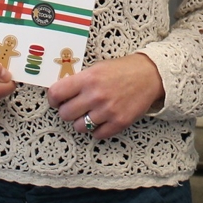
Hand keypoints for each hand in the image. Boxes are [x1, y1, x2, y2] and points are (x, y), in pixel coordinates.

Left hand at [46, 53, 164, 140]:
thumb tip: (61, 93)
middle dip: (67, 111)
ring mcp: (107, 111)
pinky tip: (102, 120)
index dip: (53, 99)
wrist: (150, 75)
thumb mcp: (97, 67)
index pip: (56, 94)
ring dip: (82, 122)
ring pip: (79, 127)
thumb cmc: (123, 70)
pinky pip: (97, 135)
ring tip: (90, 114)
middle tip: (74, 107)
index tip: (56, 100)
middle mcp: (95, 95)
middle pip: (65, 114)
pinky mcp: (119, 122)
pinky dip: (97, 130)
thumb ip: (79, 80)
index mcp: (88, 78)